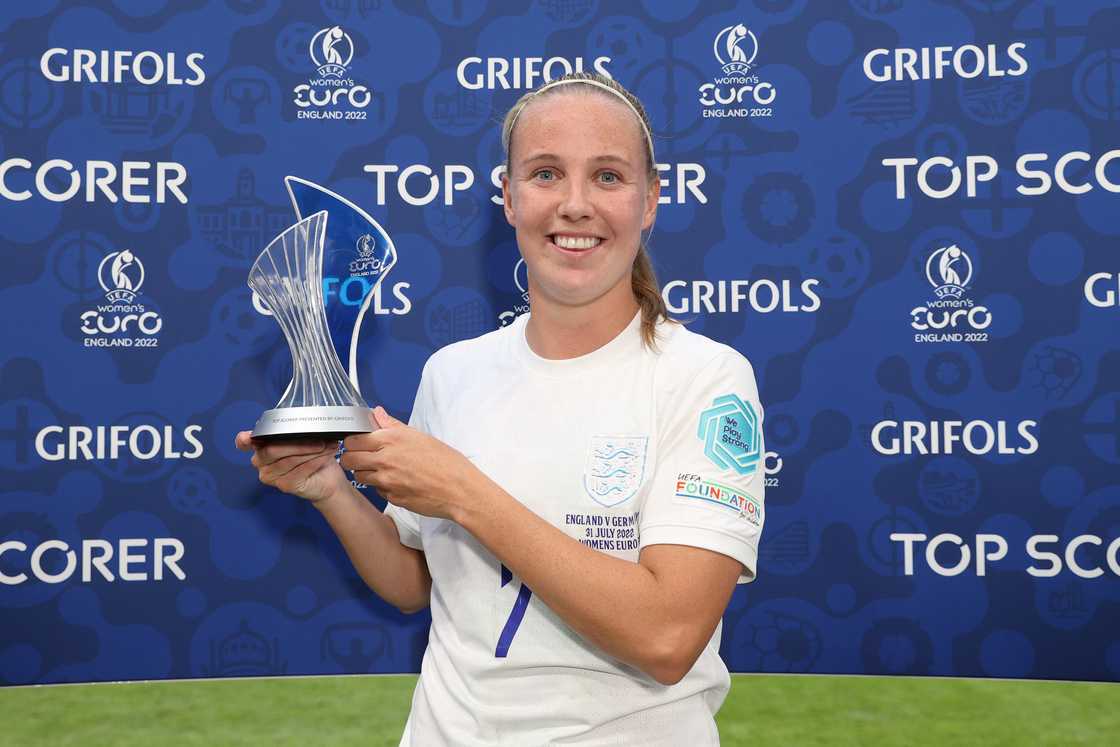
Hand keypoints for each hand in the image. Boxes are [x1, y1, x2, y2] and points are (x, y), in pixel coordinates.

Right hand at [234, 431, 348, 505]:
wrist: (326, 480)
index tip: (248, 437)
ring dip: (311, 451)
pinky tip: (324, 455)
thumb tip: (299, 422)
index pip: (244, 442)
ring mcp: (270, 476)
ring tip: (326, 446)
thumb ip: (293, 431)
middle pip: (272, 450)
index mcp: (260, 446)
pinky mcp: (284, 485)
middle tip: (319, 439)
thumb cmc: (312, 456)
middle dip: (297, 443)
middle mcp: (260, 462)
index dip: (244, 440)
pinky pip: (300, 470)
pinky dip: (315, 461)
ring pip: (289, 460)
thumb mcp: (302, 439)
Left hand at [340, 406, 481, 520]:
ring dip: (365, 472)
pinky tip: (397, 481)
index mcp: (391, 440)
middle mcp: (385, 460)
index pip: (352, 440)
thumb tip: (377, 413)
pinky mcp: (391, 497)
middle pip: (348, 459)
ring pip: (359, 476)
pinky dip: (381, 486)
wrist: (459, 490)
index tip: (358, 443)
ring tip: (382, 469)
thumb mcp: (420, 436)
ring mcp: (386, 481)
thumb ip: (392, 425)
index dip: (353, 441)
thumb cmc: (446, 462)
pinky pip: (376, 490)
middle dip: (352, 457)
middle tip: (362, 457)